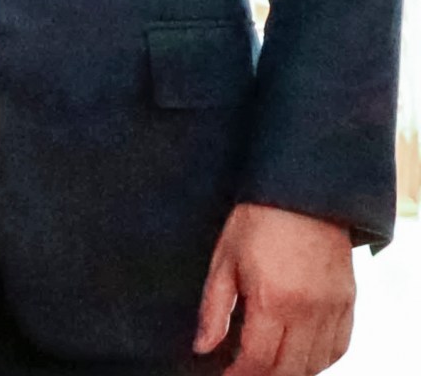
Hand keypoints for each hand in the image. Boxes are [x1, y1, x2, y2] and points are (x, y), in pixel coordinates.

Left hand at [194, 202, 354, 375]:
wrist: (303, 193)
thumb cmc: (257, 221)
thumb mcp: (224, 260)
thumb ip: (213, 309)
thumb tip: (202, 347)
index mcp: (273, 300)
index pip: (258, 360)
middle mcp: (308, 310)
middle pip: (289, 369)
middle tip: (243, 373)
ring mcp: (333, 308)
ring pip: (316, 364)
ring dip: (291, 372)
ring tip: (267, 367)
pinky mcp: (348, 302)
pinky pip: (338, 347)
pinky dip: (319, 360)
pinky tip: (299, 356)